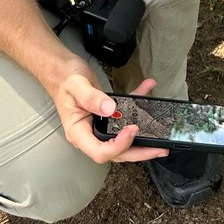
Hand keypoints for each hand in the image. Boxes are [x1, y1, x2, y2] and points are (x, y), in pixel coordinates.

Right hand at [50, 61, 169, 164]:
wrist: (61, 71)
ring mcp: (99, 126)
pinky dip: (138, 107)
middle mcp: (89, 133)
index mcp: (79, 132)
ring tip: (162, 139)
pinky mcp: (107, 117)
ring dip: (143, 140)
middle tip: (159, 149)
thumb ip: (92, 97)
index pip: (100, 151)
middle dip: (139, 152)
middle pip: (116, 152)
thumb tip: (110, 109)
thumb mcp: (76, 85)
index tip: (132, 130)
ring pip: (123, 141)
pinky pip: (125, 118)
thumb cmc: (64, 79)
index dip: (119, 146)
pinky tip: (147, 91)